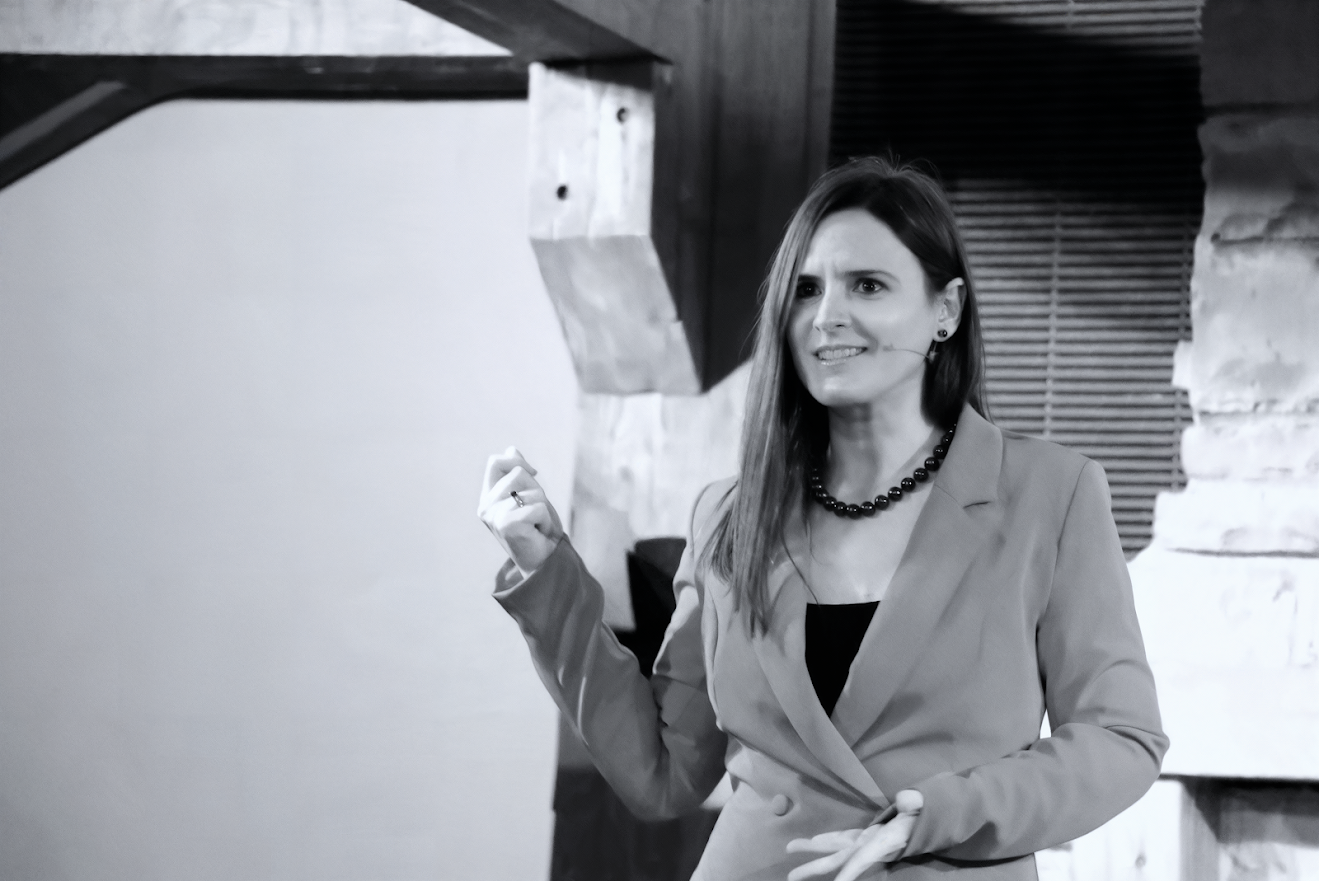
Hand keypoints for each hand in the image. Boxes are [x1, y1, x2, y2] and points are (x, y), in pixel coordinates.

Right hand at [477, 446, 564, 576]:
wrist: (544, 563)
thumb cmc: (537, 530)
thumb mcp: (529, 496)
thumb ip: (518, 474)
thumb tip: (510, 449)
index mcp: (488, 498)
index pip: (496, 462)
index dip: (517, 461)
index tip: (534, 474)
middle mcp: (485, 507)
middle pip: (517, 472)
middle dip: (536, 489)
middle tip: (536, 513)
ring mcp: (494, 516)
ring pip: (532, 490)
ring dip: (543, 507)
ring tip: (537, 525)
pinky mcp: (507, 524)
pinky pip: (538, 508)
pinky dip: (546, 520)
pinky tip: (538, 533)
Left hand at [786, 790, 922, 880]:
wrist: (925, 823)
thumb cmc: (922, 817)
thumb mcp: (920, 810)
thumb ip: (913, 804)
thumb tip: (907, 797)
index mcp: (883, 842)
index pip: (862, 859)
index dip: (849, 872)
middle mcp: (869, 846)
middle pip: (838, 859)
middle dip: (815, 867)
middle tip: (791, 876)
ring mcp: (865, 841)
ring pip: (834, 849)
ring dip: (813, 849)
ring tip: (789, 848)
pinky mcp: (863, 836)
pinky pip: (841, 839)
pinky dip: (827, 840)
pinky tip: (813, 840)